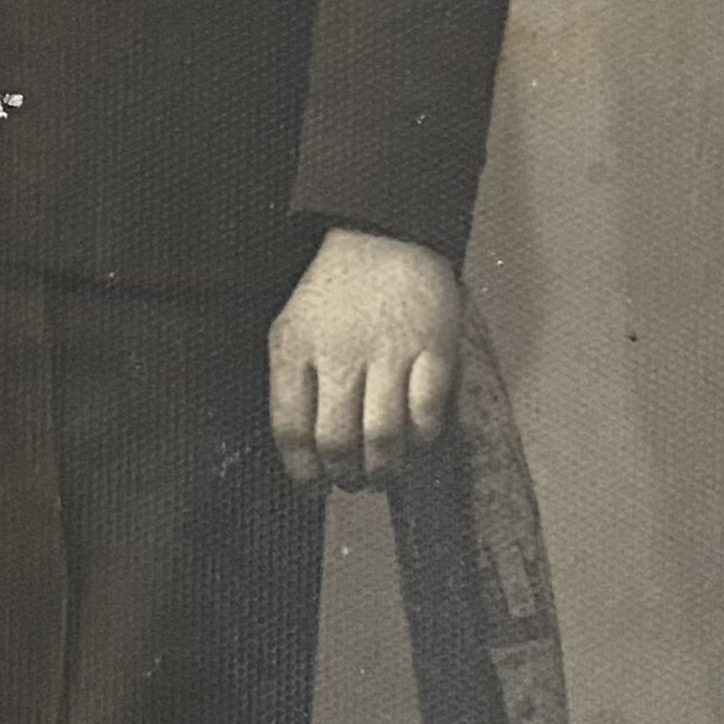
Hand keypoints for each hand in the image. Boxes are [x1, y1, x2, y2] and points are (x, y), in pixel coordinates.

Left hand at [268, 228, 460, 491]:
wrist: (383, 236)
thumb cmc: (335, 294)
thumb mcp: (292, 329)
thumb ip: (293, 385)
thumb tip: (304, 453)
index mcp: (295, 348)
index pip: (290, 429)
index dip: (301, 471)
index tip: (312, 487)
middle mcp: (340, 354)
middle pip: (336, 441)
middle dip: (344, 476)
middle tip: (352, 483)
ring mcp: (389, 351)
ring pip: (383, 436)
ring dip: (383, 469)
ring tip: (383, 474)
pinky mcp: (433, 347)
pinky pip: (428, 412)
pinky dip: (422, 437)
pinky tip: (416, 440)